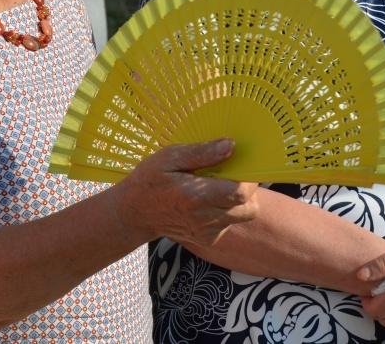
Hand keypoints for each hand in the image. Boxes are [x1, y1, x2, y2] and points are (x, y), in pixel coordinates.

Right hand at [112, 139, 258, 245]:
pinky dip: (226, 211)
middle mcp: (205, 219)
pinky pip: (229, 223)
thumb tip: (231, 145)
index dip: (249, 177)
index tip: (241, 164)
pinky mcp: (208, 239)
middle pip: (249, 208)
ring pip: (242, 216)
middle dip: (248, 190)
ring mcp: (207, 233)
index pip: (241, 192)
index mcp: (196, 196)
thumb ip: (201, 152)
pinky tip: (207, 202)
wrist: (135, 213)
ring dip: (238, 201)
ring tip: (218, 187)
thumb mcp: (169, 157)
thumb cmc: (150, 180)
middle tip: (232, 176)